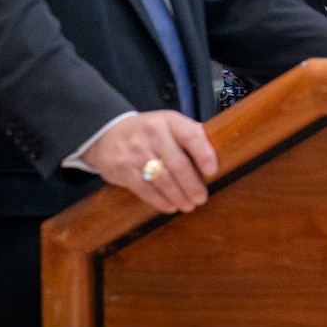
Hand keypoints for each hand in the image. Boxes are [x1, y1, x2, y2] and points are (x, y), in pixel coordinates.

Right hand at [82, 111, 218, 214]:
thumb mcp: (170, 124)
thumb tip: (217, 155)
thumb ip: (191, 135)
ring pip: (162, 179)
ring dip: (178, 196)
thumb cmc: (148, 132)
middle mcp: (152, 133)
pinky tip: (170, 206)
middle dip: (192, 185)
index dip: (204, 154)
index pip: (191, 135)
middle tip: (201, 197)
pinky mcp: (123, 168)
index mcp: (169, 120)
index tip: (212, 171)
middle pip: (178, 163)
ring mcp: (135, 150)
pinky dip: (160, 201)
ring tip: (188, 205)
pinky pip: (145, 189)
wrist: (109, 133)